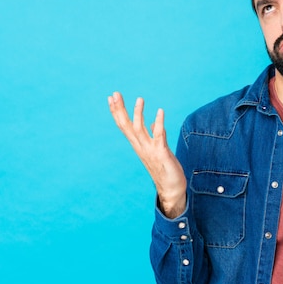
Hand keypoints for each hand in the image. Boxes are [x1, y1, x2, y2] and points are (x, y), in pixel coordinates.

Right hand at [108, 91, 186, 217]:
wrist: (171, 189)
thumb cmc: (165, 169)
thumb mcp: (158, 149)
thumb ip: (155, 136)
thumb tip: (154, 124)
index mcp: (138, 145)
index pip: (124, 126)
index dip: (117, 112)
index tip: (111, 97)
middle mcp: (141, 147)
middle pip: (126, 126)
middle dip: (120, 109)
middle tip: (115, 94)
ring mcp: (150, 150)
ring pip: (139, 130)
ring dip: (138, 114)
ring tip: (139, 98)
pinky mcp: (161, 153)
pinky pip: (158, 136)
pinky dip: (159, 123)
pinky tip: (160, 111)